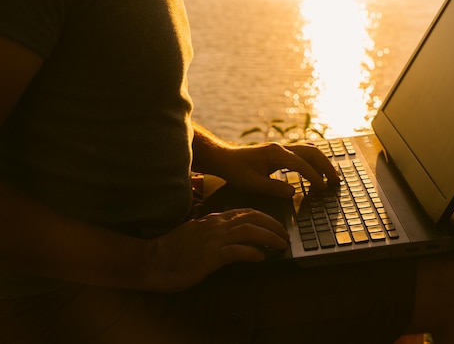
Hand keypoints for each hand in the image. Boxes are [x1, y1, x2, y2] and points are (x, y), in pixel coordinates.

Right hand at [146, 208, 288, 291]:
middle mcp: (215, 225)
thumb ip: (211, 231)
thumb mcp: (193, 234)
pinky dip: (252, 253)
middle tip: (284, 235)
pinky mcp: (209, 256)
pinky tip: (260, 257)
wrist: (150, 260)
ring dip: (269, 237)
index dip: (264, 217)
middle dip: (273, 224)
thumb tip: (228, 236)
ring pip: (249, 230)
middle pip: (251, 217)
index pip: (244, 212)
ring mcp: (212, 239)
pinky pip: (237, 251)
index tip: (275, 225)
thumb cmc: (170, 250)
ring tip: (280, 245)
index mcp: (212, 220)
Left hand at [214, 142, 339, 197]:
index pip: (302, 164)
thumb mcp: (251, 183)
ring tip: (332, 177)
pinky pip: (303, 152)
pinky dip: (314, 160)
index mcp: (276, 154)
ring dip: (322, 162)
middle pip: (312, 152)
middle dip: (326, 166)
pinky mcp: (281, 151)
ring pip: (310, 150)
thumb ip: (273, 188)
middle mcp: (282, 147)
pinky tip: (318, 171)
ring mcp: (282, 148)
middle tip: (336, 181)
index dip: (314, 176)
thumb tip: (293, 192)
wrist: (224, 158)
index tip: (323, 189)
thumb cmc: (235, 171)